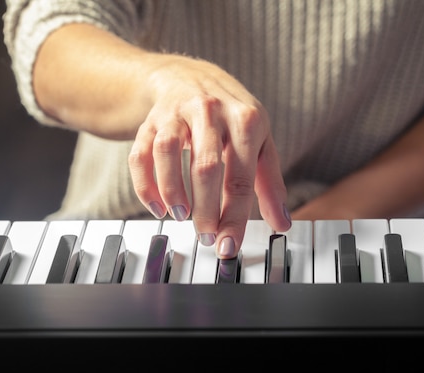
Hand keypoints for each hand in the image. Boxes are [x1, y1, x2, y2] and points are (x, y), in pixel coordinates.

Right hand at [128, 55, 291, 257]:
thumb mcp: (260, 141)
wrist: (191, 76)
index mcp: (245, 120)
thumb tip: (282, 223)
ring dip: (172, 190)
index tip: (228, 245)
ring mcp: (177, 113)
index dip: (234, 216)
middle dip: (205, 210)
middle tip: (205, 236)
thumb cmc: (231, 115)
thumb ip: (270, 183)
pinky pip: (140, 153)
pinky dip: (144, 183)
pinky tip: (156, 206)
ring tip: (180, 216)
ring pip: (167, 152)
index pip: (241, 177)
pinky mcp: (151, 119)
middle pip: (205, 167)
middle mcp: (211, 111)